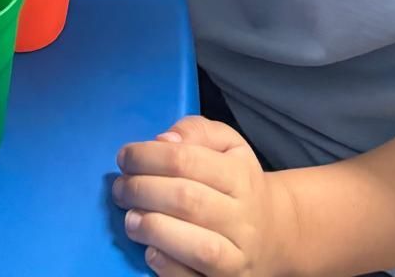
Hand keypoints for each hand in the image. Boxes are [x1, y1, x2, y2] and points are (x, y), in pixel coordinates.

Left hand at [114, 116, 299, 276]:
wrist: (274, 233)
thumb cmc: (238, 182)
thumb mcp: (227, 144)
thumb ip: (196, 131)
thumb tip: (163, 140)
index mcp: (240, 176)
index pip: (186, 160)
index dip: (147, 156)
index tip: (124, 156)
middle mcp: (243, 217)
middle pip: (186, 200)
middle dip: (142, 190)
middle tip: (120, 188)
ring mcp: (237, 256)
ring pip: (196, 246)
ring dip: (153, 229)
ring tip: (130, 219)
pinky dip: (168, 267)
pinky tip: (151, 250)